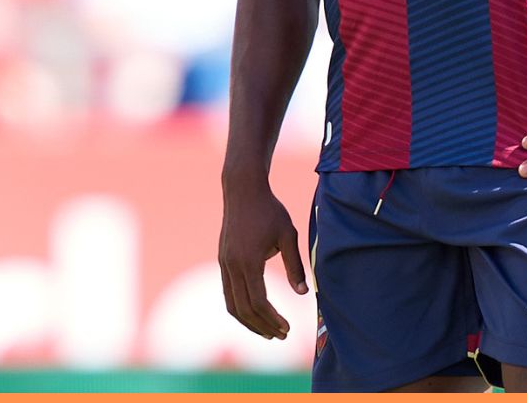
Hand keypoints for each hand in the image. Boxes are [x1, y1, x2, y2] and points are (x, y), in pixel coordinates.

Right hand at [217, 178, 307, 339]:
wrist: (243, 189)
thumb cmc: (269, 210)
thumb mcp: (288, 235)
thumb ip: (295, 265)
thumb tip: (303, 293)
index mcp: (248, 261)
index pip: (258, 302)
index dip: (272, 319)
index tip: (288, 328)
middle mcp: (232, 266)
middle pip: (243, 309)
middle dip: (262, 327)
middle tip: (281, 336)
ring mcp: (224, 264)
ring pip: (231, 305)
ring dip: (249, 322)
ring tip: (268, 332)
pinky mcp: (223, 261)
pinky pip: (228, 293)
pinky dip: (240, 308)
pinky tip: (255, 312)